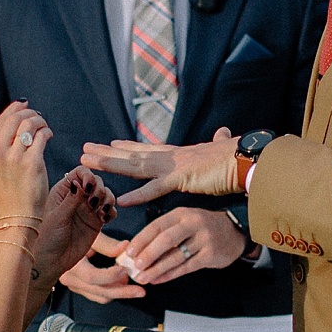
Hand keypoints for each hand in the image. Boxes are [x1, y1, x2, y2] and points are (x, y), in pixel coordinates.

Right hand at [0, 101, 51, 219]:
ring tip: (44, 127)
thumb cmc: (9, 191)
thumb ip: (1, 144)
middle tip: (38, 117)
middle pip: (15, 118)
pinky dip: (47, 132)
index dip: (15, 108)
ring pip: (29, 124)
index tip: (25, 105)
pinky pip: (42, 136)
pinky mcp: (32, 164)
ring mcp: (13, 158)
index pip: (1, 120)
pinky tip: (48, 136)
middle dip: (29, 113)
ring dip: (40, 121)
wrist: (16, 217)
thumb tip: (16, 115)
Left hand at [34, 168, 118, 284]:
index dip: (88, 176)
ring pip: (106, 194)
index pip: (80, 173)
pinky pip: (110, 211)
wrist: (52, 261)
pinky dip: (112, 212)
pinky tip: (105, 219)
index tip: (89, 187)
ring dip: (108, 199)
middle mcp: (77, 197)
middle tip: (93, 203)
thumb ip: (72, 199)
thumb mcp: (58, 216)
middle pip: (96, 181)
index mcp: (63, 190)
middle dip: (99, 189)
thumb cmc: (47, 237)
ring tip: (102, 211)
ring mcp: (88, 209)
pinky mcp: (96, 222)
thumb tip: (81, 182)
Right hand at [58, 231, 148, 303]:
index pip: (92, 277)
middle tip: (141, 290)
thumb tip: (124, 248)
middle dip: (123, 292)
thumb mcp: (90, 235)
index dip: (110, 276)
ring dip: (120, 291)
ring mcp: (75, 285)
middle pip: (100, 291)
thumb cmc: (75, 232)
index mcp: (70, 265)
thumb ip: (107, 243)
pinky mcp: (80, 288)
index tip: (124, 270)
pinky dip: (113, 290)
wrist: (61, 238)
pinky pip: (99, 295)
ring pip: (101, 296)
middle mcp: (70, 279)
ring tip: (134, 282)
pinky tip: (123, 282)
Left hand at [80, 126, 239, 205]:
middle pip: (132, 155)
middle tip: (84, 150)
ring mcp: (174, 166)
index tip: (110, 144)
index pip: (147, 149)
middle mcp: (171, 157)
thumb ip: (219, 141)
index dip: (127, 147)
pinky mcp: (182, 179)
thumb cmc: (238, 157)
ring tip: (86, 162)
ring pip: (134, 165)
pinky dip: (137, 195)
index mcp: (179, 154)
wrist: (248, 158)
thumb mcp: (223, 149)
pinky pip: (155, 189)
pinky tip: (120, 199)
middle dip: (107, 153)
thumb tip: (224, 131)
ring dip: (109, 164)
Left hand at [119, 207, 250, 285]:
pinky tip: (159, 280)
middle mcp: (193, 223)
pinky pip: (187, 267)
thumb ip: (166, 233)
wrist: (235, 232)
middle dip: (148, 254)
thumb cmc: (203, 228)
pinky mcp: (211, 254)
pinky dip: (171, 275)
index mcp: (182, 214)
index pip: (157, 226)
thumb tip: (139, 251)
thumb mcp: (185, 221)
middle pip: (166, 240)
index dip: (141, 240)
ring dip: (157, 269)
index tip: (129, 252)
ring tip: (143, 278)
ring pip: (176, 256)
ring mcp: (204, 239)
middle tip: (135, 266)